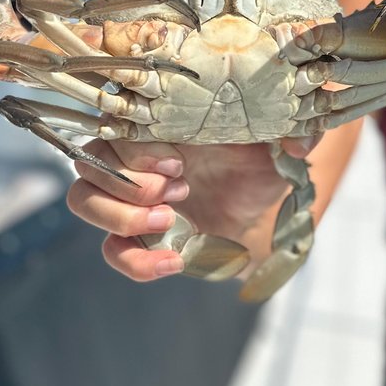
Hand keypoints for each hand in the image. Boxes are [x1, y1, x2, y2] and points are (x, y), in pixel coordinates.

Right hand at [66, 135, 318, 281]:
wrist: (263, 201)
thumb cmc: (261, 157)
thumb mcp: (278, 139)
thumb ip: (292, 131)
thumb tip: (301, 142)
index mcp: (158, 122)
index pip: (117, 127)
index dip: (138, 149)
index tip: (180, 162)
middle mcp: (134, 156)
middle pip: (89, 164)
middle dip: (129, 182)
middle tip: (181, 188)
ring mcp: (130, 197)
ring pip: (84, 202)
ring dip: (120, 216)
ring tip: (170, 219)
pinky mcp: (138, 236)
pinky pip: (112, 251)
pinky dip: (135, 261)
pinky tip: (172, 262)